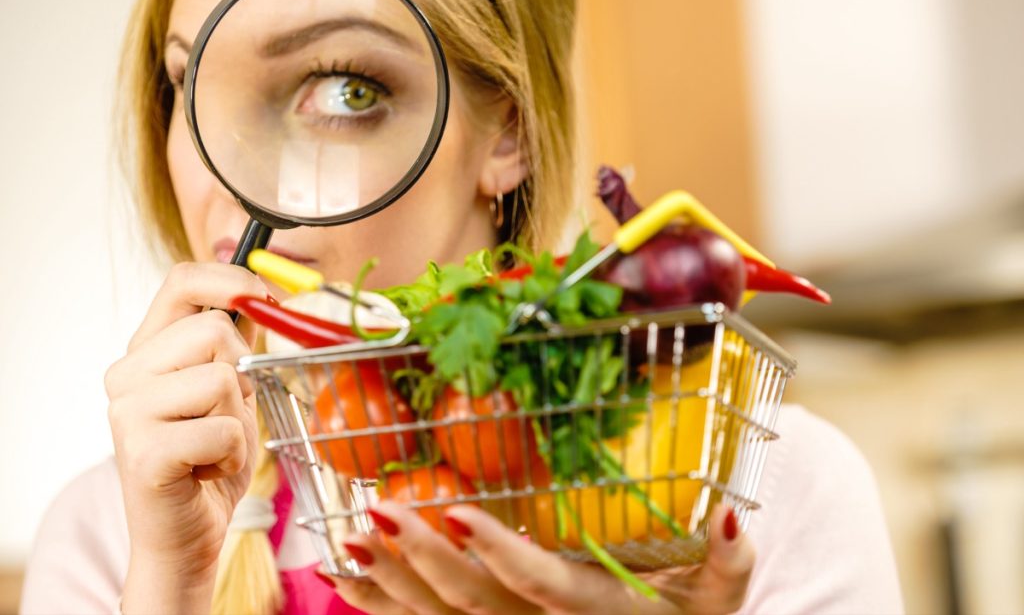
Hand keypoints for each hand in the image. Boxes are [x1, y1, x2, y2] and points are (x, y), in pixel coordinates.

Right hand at [104, 263, 268, 611]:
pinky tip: (208, 470)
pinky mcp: (143, 453)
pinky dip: (233, 454)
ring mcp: (128, 413)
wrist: (186, 534)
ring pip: (222, 378)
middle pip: (215, 328)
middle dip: (243, 373)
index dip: (232, 278)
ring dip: (239, 419)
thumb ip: (234, 345)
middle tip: (226, 415)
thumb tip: (266, 296)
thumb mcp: (229, 391)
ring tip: (215, 446)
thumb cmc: (210, 459)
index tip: (265, 298)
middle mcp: (127, 374)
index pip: (182, 280)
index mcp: (147, 350)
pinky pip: (223, 429)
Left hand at [321, 503, 753, 614]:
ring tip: (350, 542)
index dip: (500, 552)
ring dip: (390, 584)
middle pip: (475, 605)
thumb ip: (729, 563)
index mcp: (595, 612)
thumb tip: (728, 511)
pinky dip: (384, 607)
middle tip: (379, 512)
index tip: (457, 510)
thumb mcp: (721, 600)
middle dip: (423, 560)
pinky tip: (347, 579)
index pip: (543, 586)